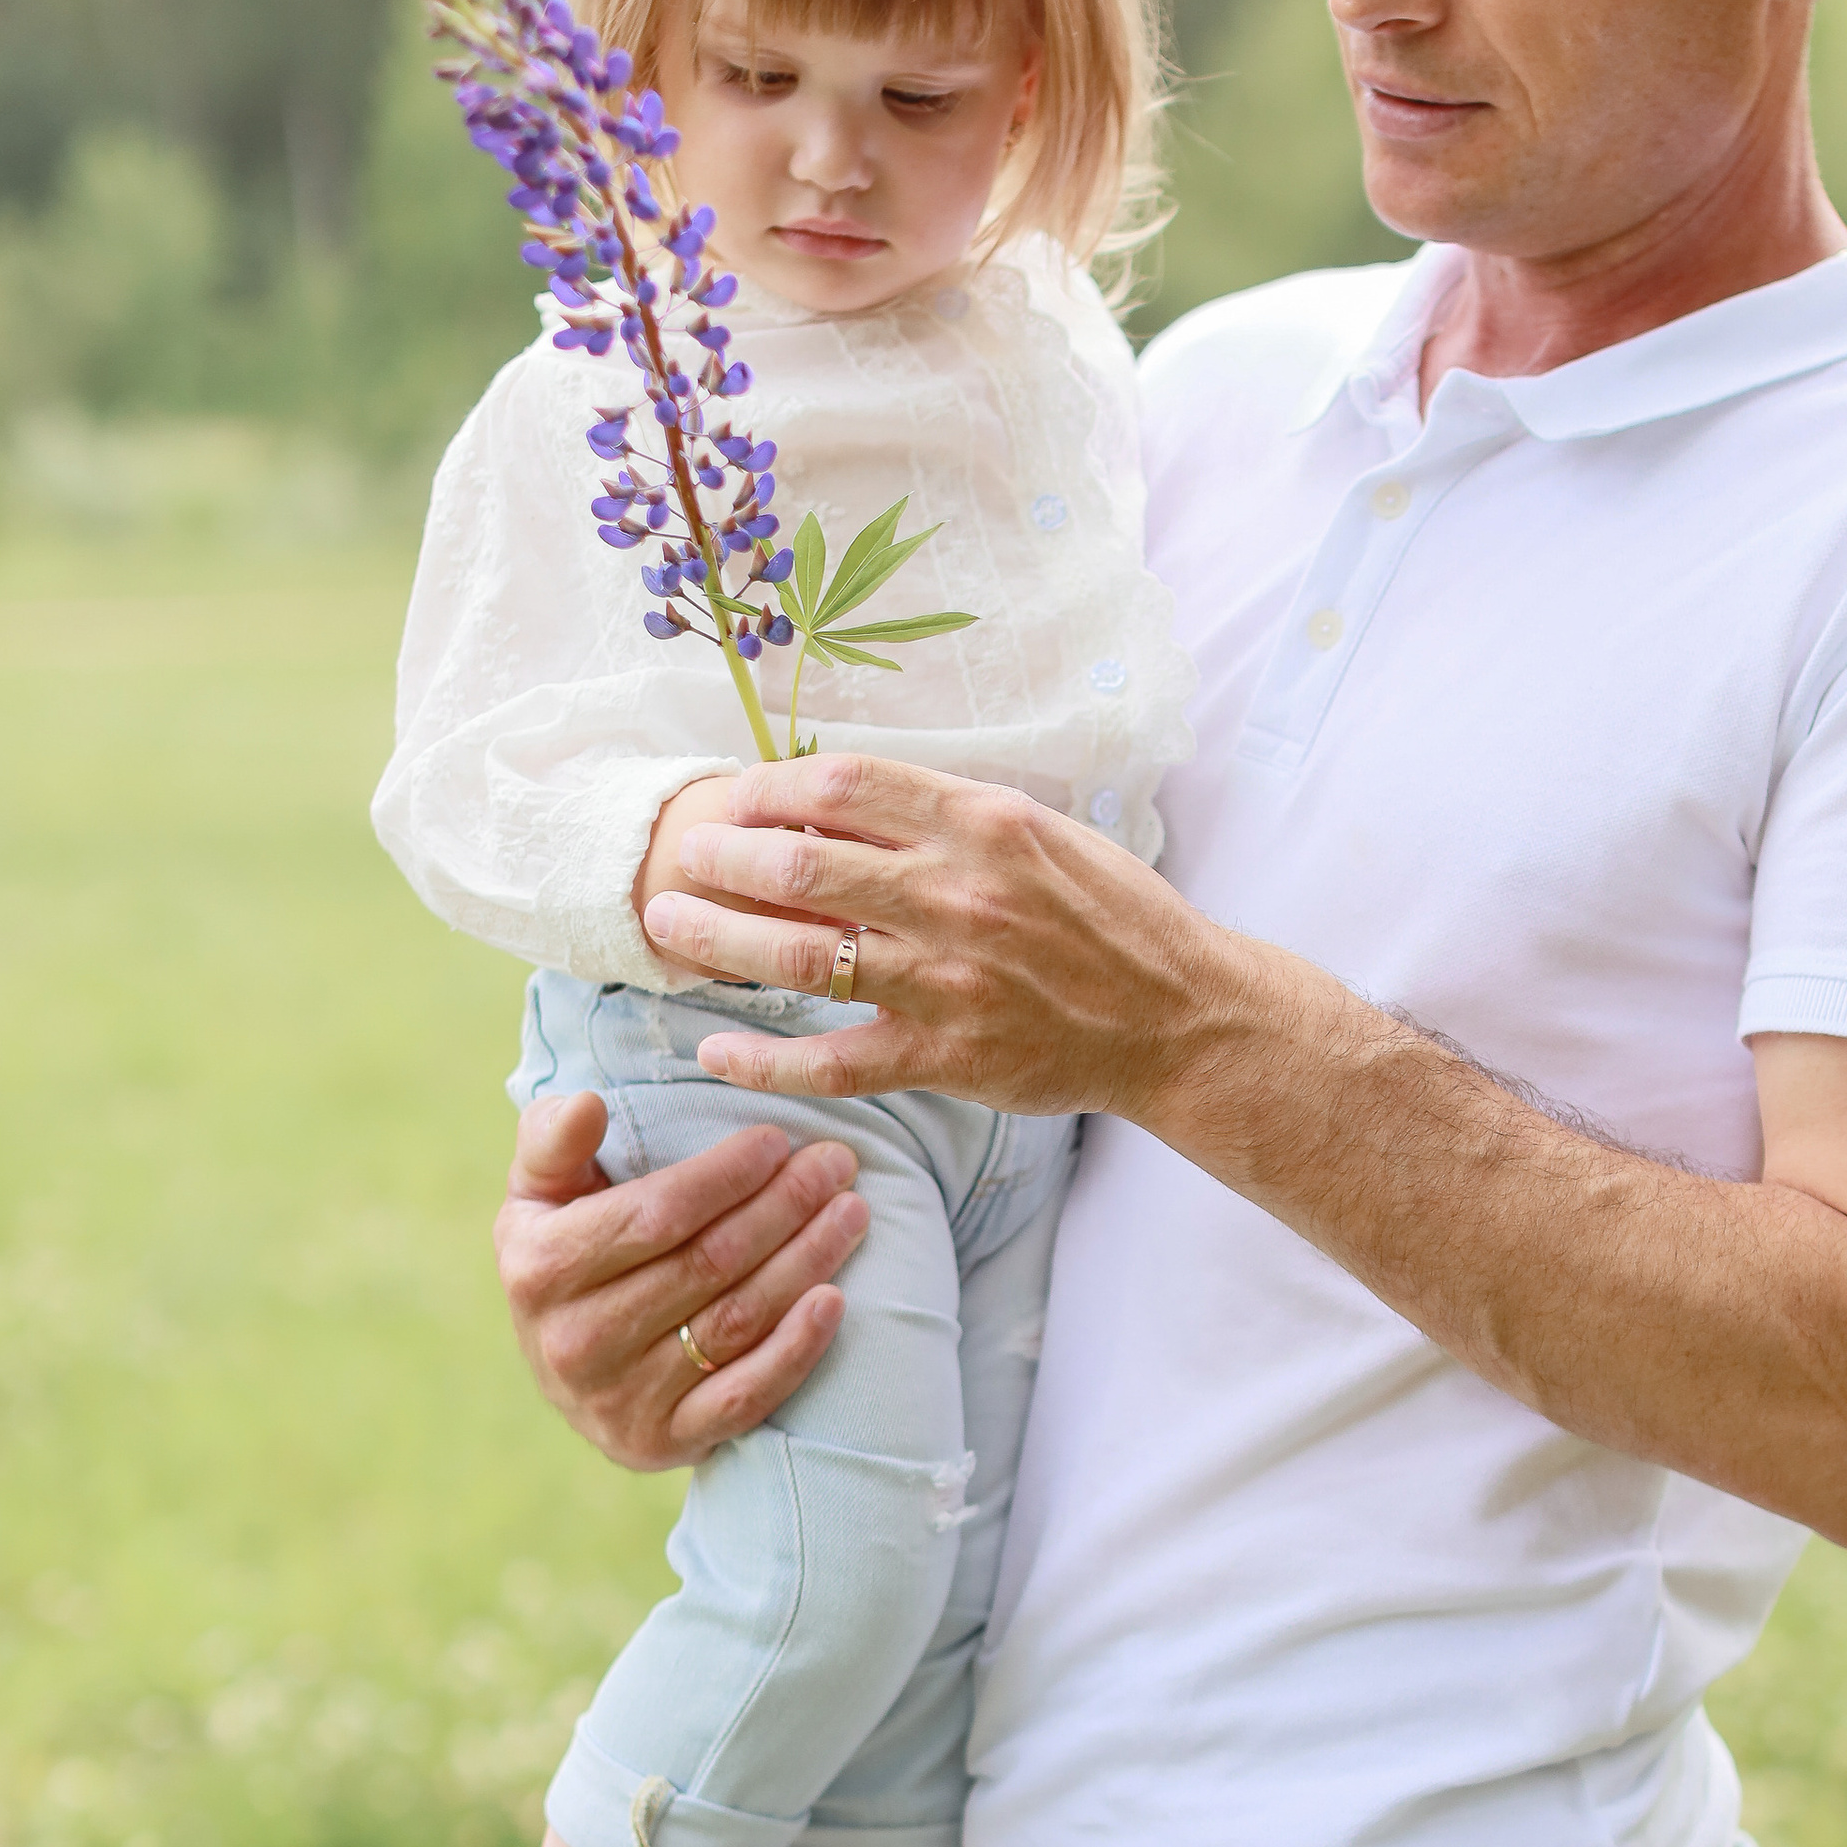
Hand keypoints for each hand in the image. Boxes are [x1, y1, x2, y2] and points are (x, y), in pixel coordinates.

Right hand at [496, 1088, 865, 1469]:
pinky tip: (835, 1299)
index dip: (726, 1175)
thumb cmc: (564, 1252)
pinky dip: (796, 1348)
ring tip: (851, 1214)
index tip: (778, 1139)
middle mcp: (577, 1341)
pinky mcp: (665, 1442)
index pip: (657, 1215)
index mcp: (542, 1269)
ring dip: (806, 1262)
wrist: (561, 1368)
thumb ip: (554, 1140)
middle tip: (837, 1165)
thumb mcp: (539, 1193)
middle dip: (784, 1206)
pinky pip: (745, 1395)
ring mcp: (622, 1400)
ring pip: (736, 1321)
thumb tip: (588, 1103)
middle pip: (708, 1264)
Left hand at [634, 755, 1246, 1114]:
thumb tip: (845, 799)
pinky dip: (768, 1060)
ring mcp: (949, 981)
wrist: (1180, 1018)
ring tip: (666, 926)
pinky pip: (835, 1060)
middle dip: (722, 855)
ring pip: (803, 956)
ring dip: (720, 940)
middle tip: (680, 855)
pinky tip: (716, 1050)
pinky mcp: (947, 1057)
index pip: (843, 786)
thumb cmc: (1111, 919)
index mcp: (982, 824)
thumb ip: (949, 817)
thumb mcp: (1042, 835)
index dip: (769, 786)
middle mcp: (958, 896)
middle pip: (802, 864)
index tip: (735, 795)